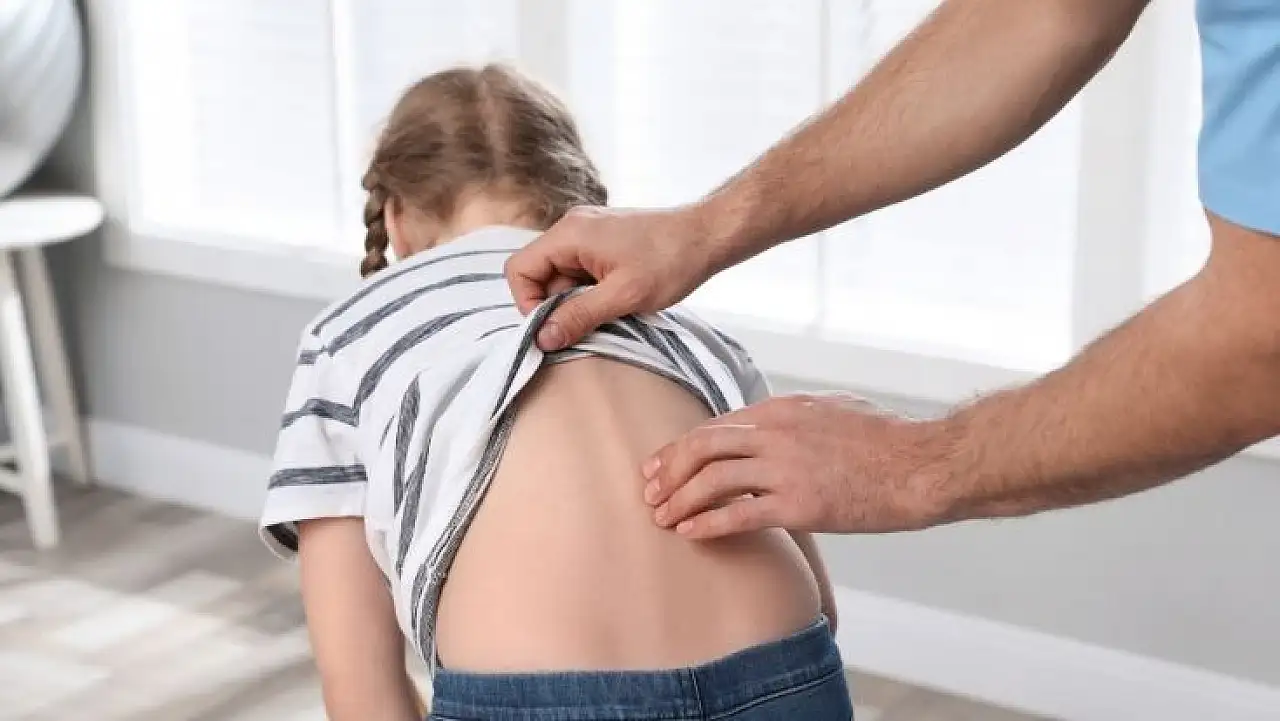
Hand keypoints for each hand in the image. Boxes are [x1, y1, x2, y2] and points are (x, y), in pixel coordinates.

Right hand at [505, 205, 720, 350]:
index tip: (555, 327)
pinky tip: (615, 300)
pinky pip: (580, 271)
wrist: (708, 235)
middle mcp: (572, 228)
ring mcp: (588, 233)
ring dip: (575, 300)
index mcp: (569, 234)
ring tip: (609, 311)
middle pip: (539, 273)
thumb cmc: (670, 261)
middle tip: (587, 324)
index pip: (520, 269)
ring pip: (561, 275)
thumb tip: (543, 339)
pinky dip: (589, 291)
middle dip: (556, 304)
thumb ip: (579, 316)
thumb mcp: (623, 296)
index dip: (528, 303)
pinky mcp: (603, 241)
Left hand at [643, 393, 954, 537]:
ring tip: (661, 518)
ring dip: (679, 499)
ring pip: (711, 479)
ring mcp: (786, 468)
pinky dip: (706, 523)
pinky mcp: (800, 504)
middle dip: (668, 470)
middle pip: (702, 446)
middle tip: (648, 492)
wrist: (925, 464)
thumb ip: (795, 417)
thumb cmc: (888, 439)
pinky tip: (689, 533)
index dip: (681, 448)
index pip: (715, 426)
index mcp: (782, 409)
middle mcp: (776, 433)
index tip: (660, 466)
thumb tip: (769, 427)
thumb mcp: (833, 410)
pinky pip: (738, 513)